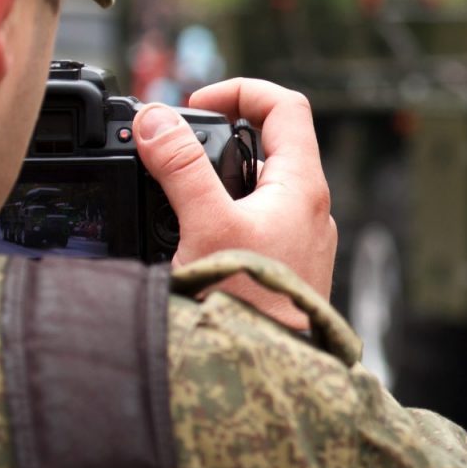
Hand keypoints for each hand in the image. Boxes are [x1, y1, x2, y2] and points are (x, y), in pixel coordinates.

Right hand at [133, 78, 336, 329]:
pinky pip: (259, 220)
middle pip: (272, 143)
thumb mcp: (206, 227)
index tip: (197, 104)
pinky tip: (193, 233)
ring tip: (178, 190)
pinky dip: (226, 211)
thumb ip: (180, 169)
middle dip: (223, 133)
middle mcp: (310, 208)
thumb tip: (156, 119)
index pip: (285, 106)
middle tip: (178, 145)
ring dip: (221, 176)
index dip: (241, 91)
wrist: (269, 377)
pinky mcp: (287, 266)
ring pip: (263, 184)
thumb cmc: (250, 306)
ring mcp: (302, 239)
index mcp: (302, 186)